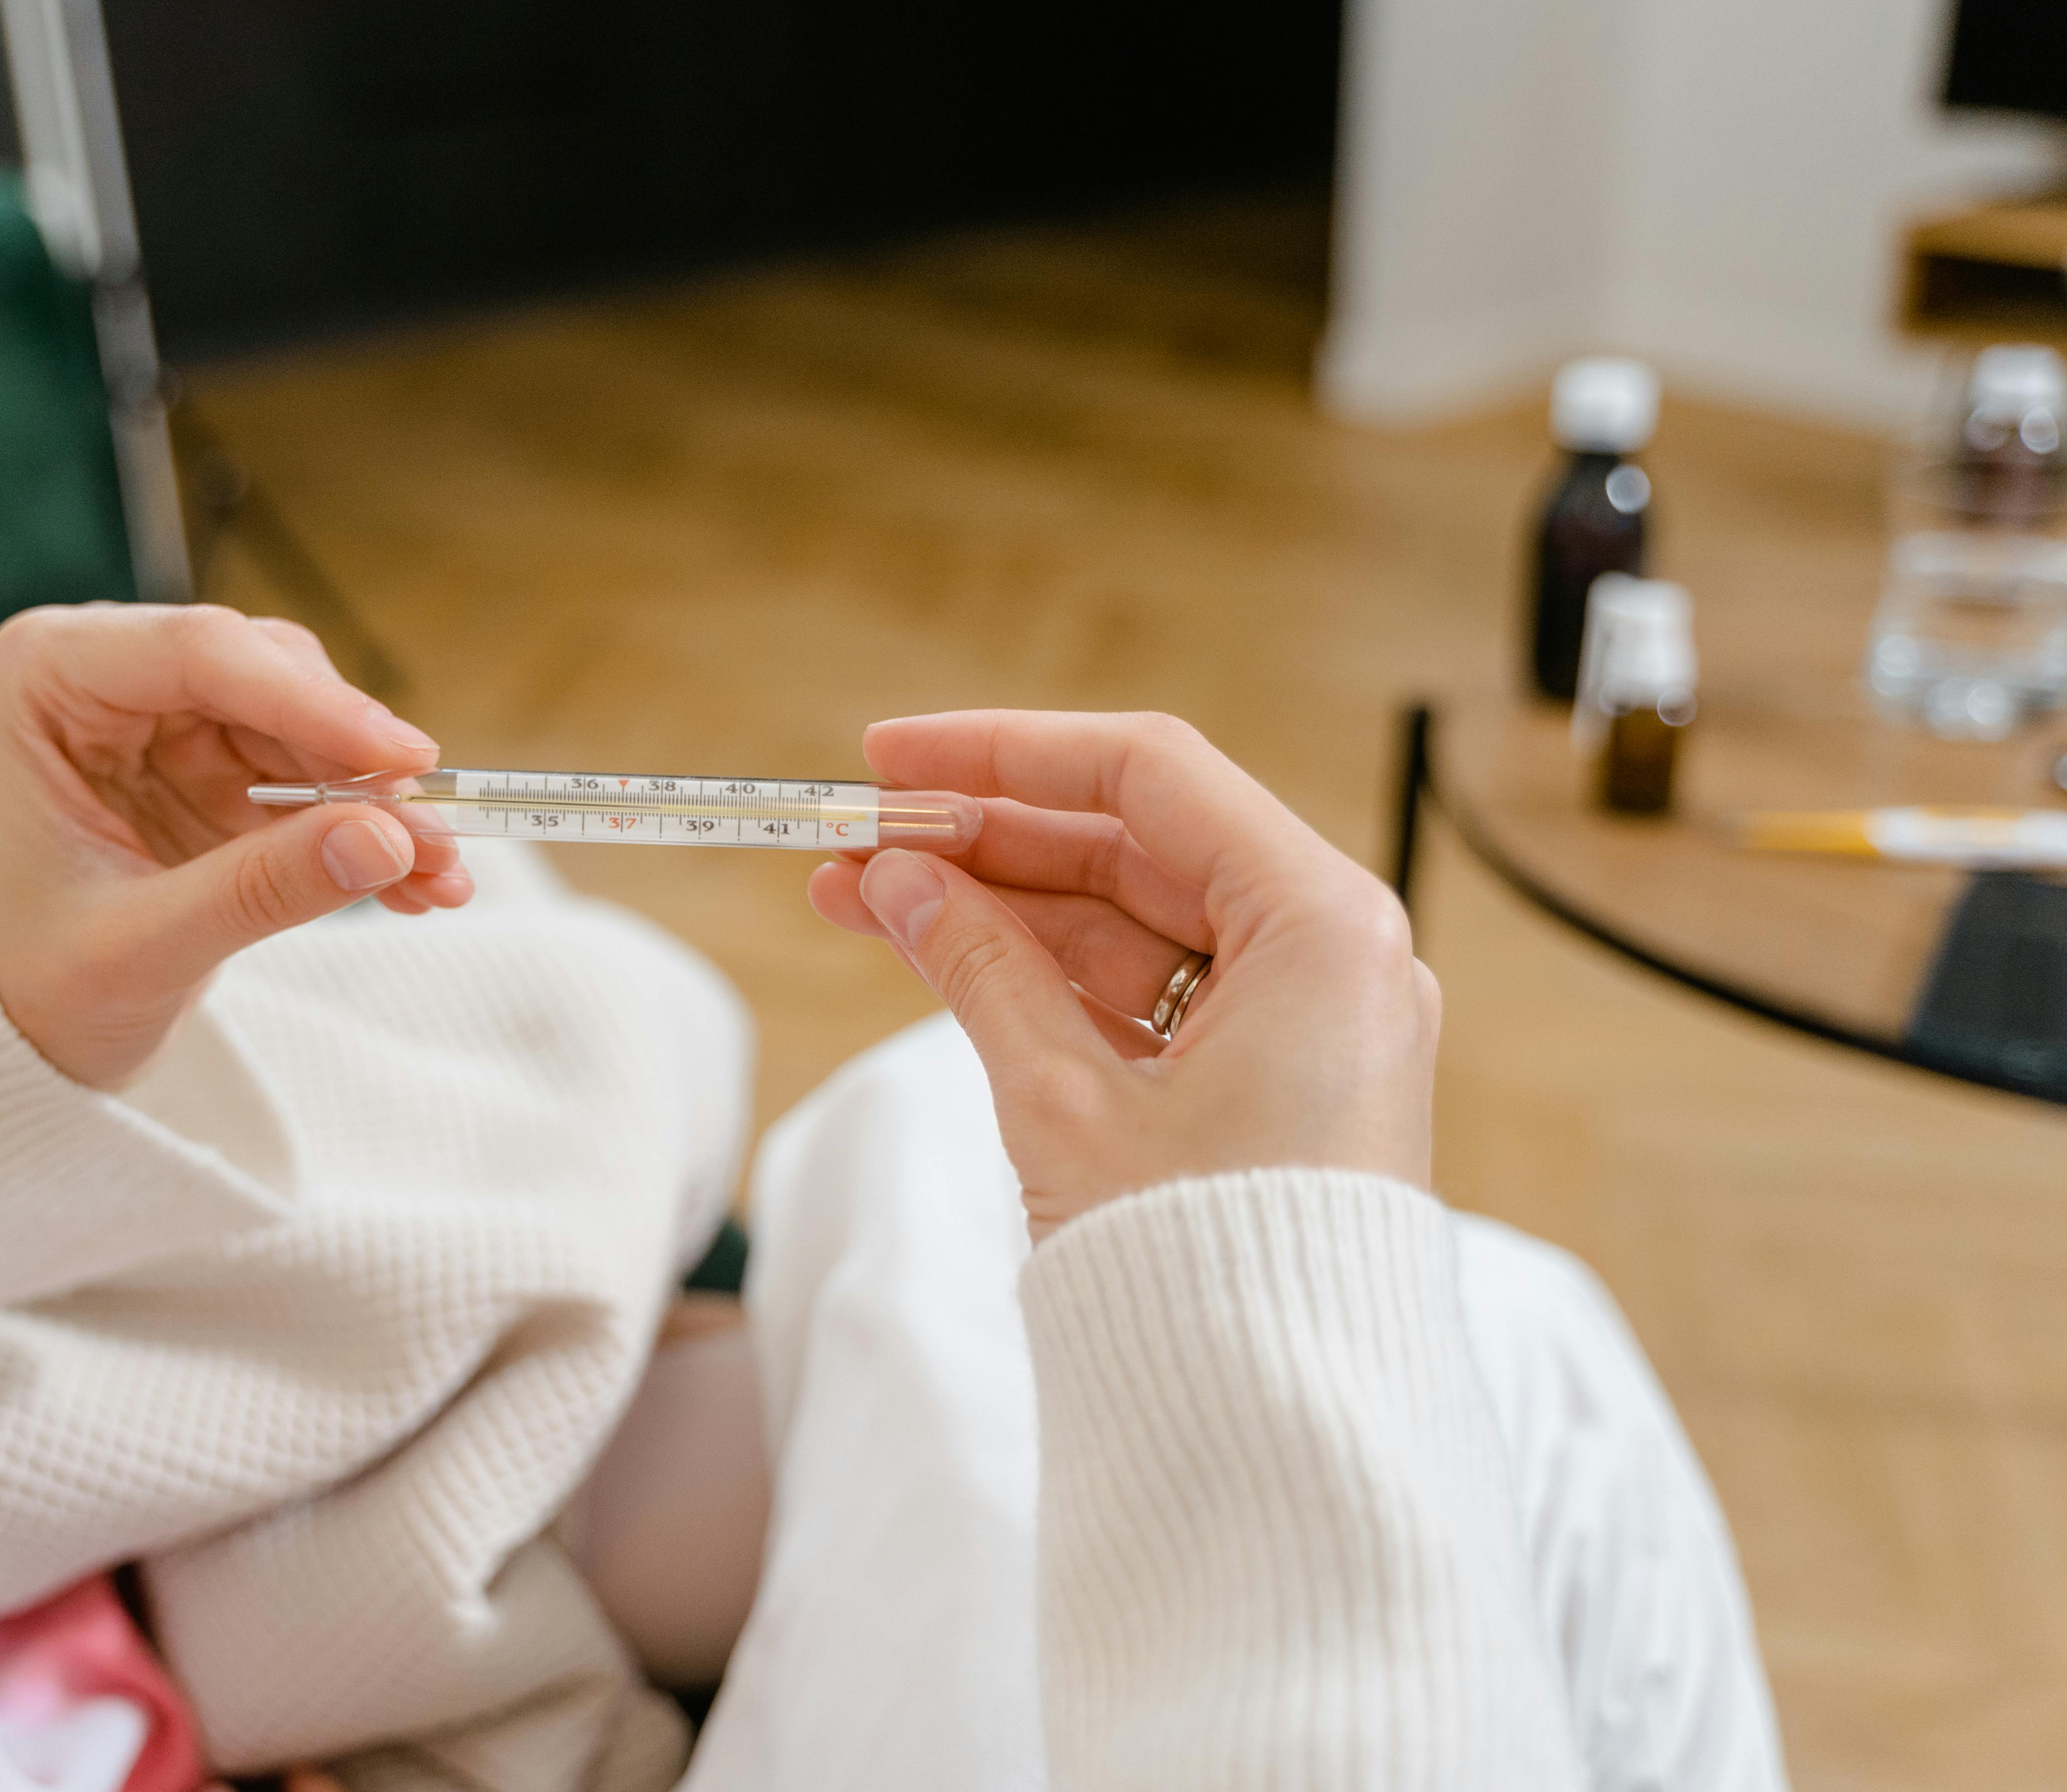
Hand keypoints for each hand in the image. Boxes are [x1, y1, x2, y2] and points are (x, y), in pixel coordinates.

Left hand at [0, 605, 469, 1088]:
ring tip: (440, 875)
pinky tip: (420, 884)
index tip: (403, 758)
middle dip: (358, 760)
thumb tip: (390, 840)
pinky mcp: (225, 761)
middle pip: (269, 674)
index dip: (309, 702)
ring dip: (381, 799)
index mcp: (45, 679)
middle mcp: (113, 674)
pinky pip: (323, 774)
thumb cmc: (41, 982)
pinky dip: (371, 828)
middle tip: (433, 837)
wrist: (25, 1027)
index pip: (197, 653)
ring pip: (312, 720)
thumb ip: (257, 891)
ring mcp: (176, 714)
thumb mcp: (140, 949)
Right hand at [808, 711, 1435, 1238]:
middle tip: (853, 840)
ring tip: (863, 898)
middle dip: (985, 840)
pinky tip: (942, 952)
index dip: (1005, 753)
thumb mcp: (1064, 1102)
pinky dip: (1049, 973)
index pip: (1148, 777)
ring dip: (999, 907)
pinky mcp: (1272, 1080)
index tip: (891, 757)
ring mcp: (1306, 1020)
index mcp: (1323, 927)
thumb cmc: (1207, 1272)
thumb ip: (979, 968)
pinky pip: (1149, 992)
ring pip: (1131, 921)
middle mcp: (1333, 955)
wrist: (1283, 1433)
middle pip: (1136, 845)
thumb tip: (899, 881)